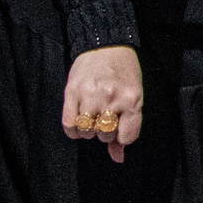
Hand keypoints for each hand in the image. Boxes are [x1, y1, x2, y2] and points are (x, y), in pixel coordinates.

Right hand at [62, 45, 142, 162]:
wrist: (106, 44)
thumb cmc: (123, 72)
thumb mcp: (133, 96)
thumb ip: (127, 126)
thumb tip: (118, 159)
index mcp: (132, 99)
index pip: (127, 137)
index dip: (122, 136)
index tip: (120, 126)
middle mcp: (112, 98)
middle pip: (105, 136)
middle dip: (105, 131)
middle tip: (105, 115)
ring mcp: (91, 95)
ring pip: (87, 132)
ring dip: (89, 129)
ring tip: (92, 115)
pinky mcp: (71, 91)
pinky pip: (69, 125)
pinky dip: (74, 128)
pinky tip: (79, 118)